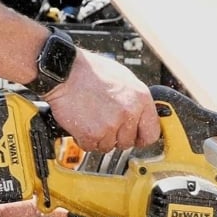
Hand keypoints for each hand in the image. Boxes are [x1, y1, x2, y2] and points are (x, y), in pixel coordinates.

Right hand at [43, 50, 159, 152]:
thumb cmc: (90, 70)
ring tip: (90, 118)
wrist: (65, 70)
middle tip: (103, 121)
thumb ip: (134, 98)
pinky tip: (81, 122)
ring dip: (99, 137)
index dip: (141, 136)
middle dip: (115, 135)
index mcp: (140, 98)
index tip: (134, 137)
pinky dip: (83, 138)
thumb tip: (141, 113)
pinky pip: (90, 146)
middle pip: (128, 142)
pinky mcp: (92, 133)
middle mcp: (129, 113)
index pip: (151, 132)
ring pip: (108, 146)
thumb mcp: (122, 77)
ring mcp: (111, 125)